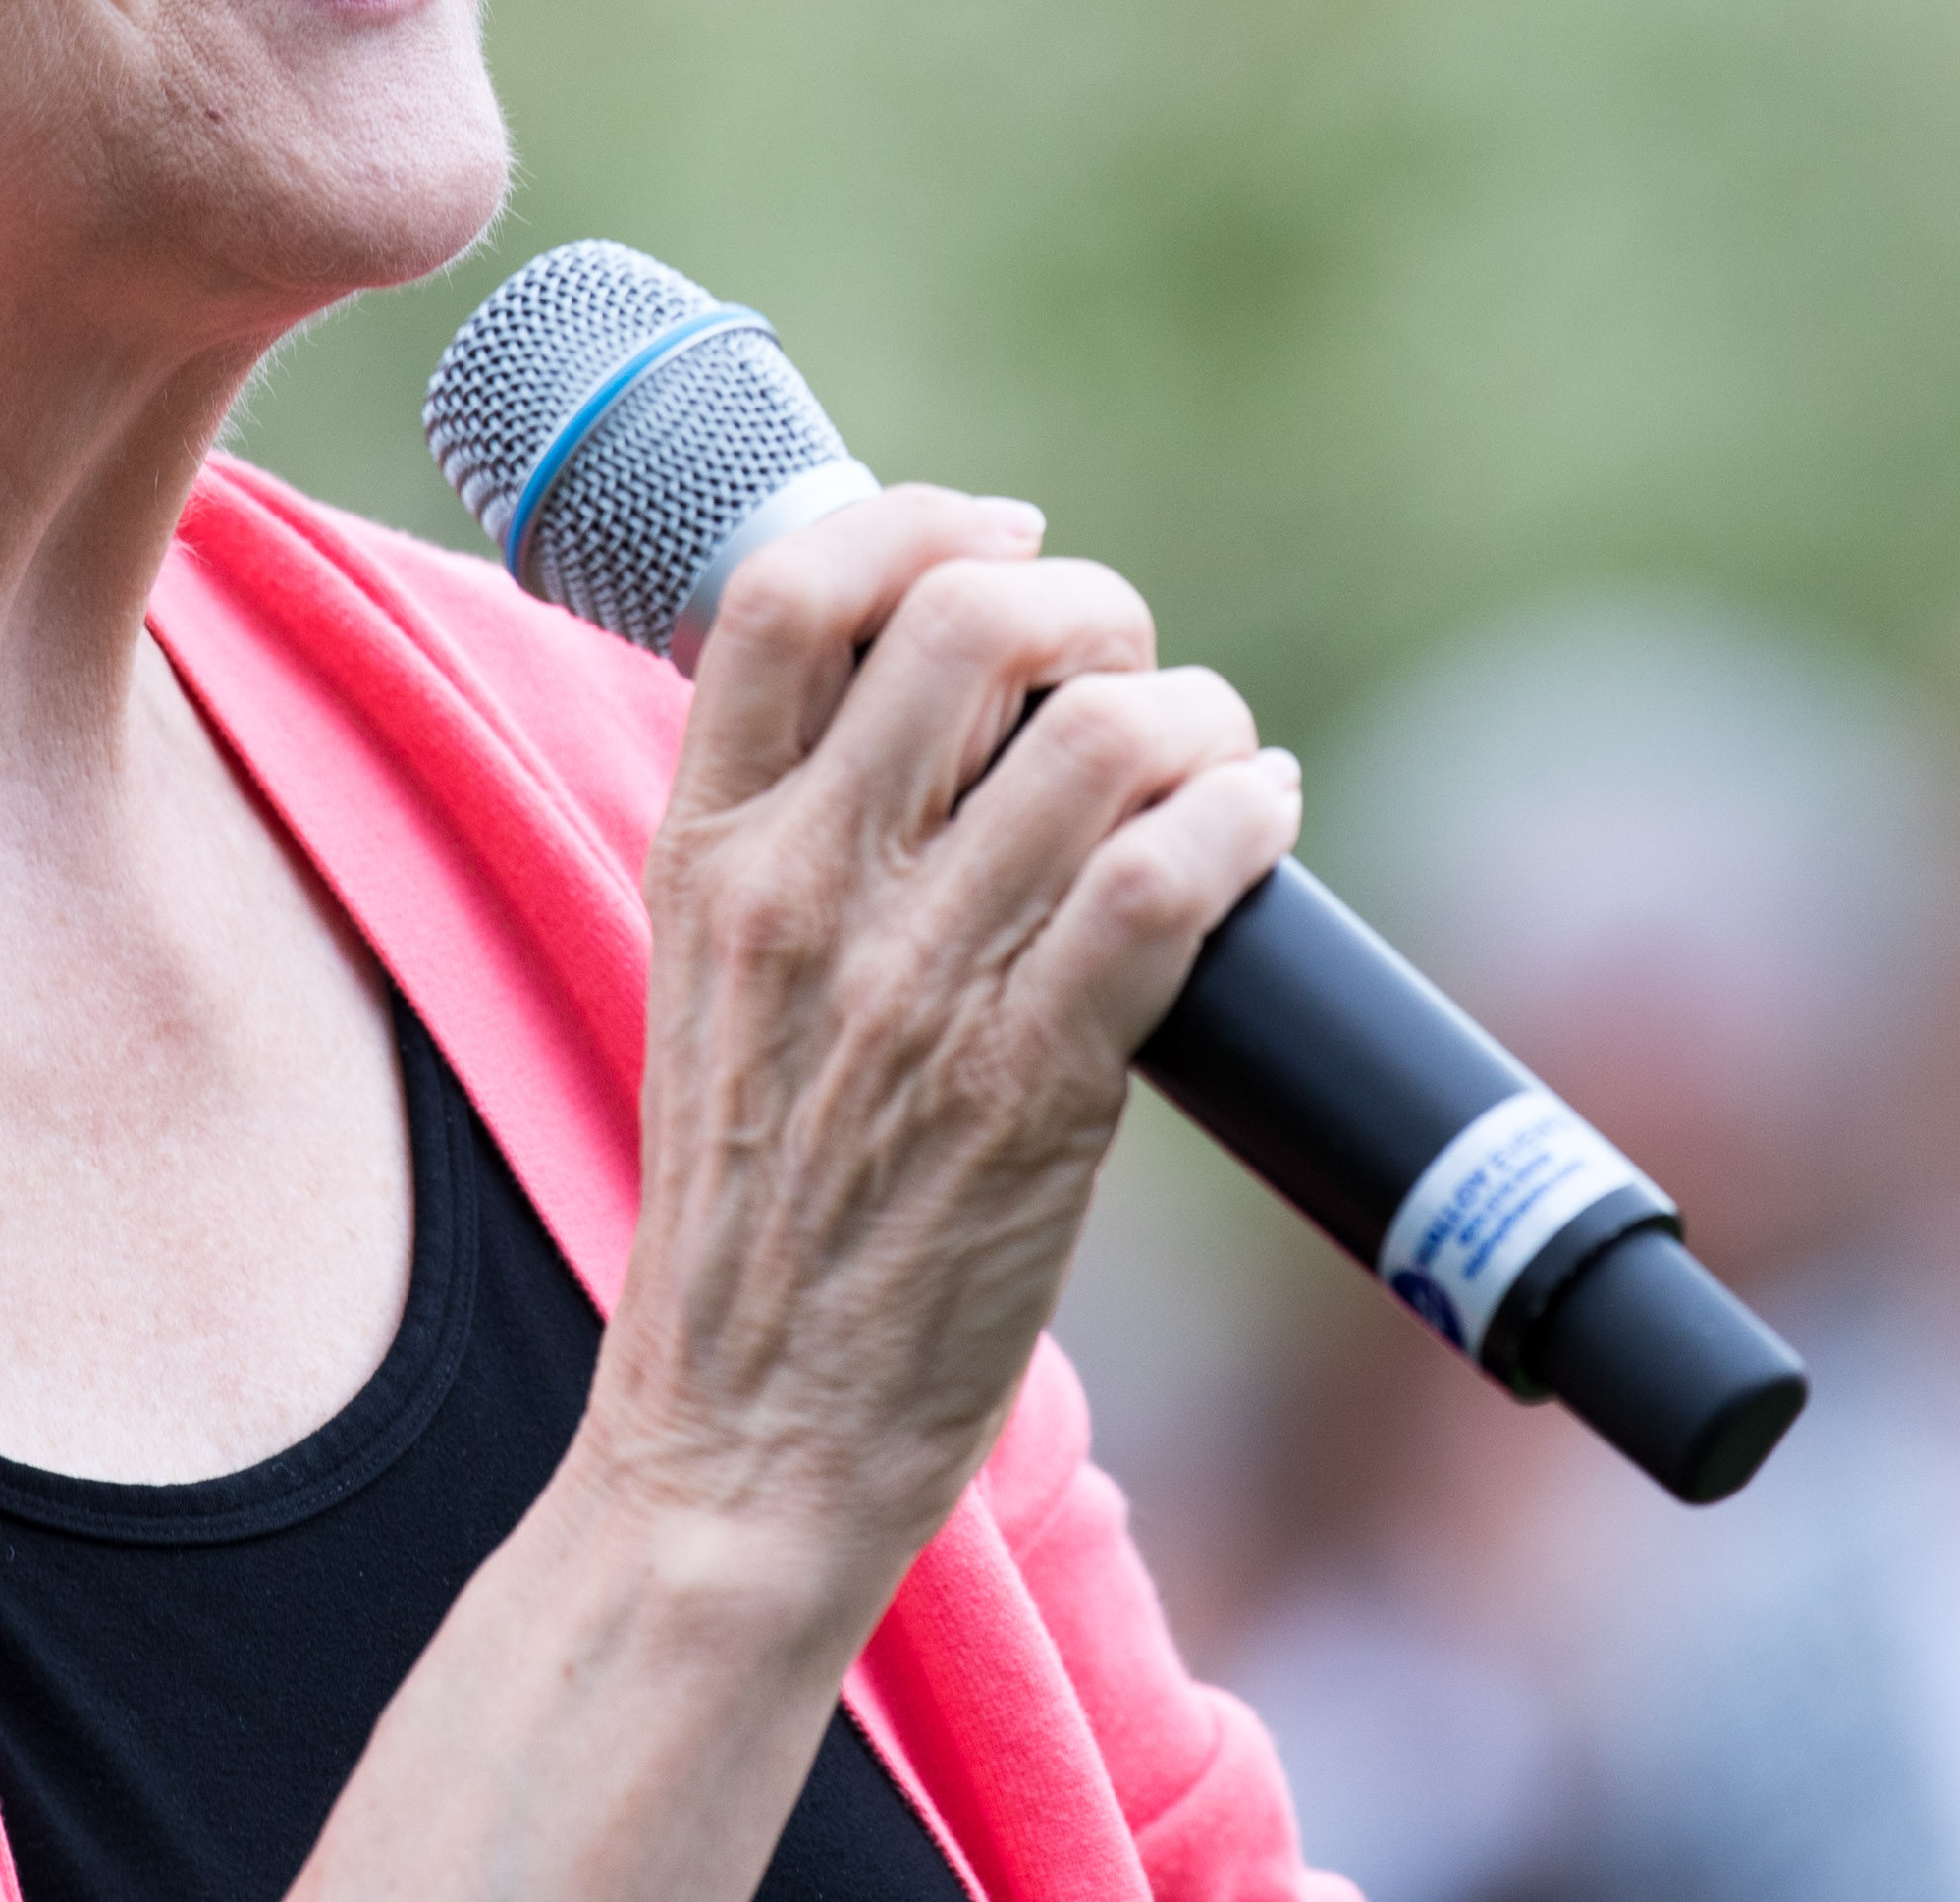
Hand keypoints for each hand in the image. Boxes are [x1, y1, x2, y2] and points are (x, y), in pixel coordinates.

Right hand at [579, 487, 1300, 1617]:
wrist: (745, 1438)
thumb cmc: (755, 1209)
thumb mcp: (711, 981)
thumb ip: (793, 837)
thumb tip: (941, 689)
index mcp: (703, 854)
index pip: (783, 593)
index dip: (919, 520)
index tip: (1002, 535)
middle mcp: (801, 895)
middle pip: (969, 624)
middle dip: (1093, 610)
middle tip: (1133, 668)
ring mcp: (915, 989)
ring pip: (1101, 741)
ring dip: (1199, 719)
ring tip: (1217, 759)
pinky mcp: (1030, 1089)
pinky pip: (1163, 884)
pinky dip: (1239, 822)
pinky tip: (1256, 825)